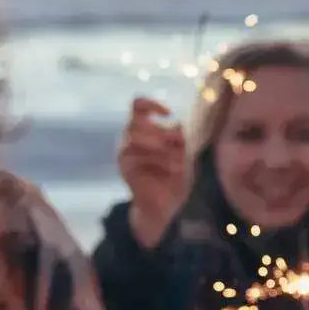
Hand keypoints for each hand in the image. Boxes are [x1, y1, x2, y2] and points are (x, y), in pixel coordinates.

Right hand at [118, 96, 191, 248]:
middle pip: (135, 120)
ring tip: (177, 161)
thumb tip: (177, 123)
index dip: (152, 104)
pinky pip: (138, 154)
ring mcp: (125, 151)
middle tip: (178, 145)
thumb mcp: (184, 153)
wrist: (166, 205)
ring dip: (162, 147)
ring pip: (136, 135)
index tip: (168, 114)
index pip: (138, 105)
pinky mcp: (124, 165)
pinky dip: (159, 160)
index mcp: (144, 129)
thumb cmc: (175, 176)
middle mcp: (130, 138)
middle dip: (161, 131)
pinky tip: (170, 170)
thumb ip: (180, 137)